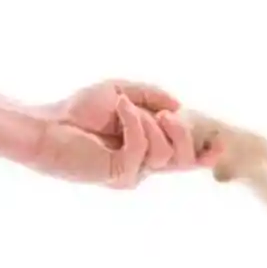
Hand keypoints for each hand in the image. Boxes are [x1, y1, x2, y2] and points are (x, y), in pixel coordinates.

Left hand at [35, 81, 223, 187]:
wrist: (45, 125)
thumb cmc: (78, 111)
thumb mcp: (122, 92)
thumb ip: (151, 96)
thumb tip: (179, 106)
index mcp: (147, 150)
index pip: (183, 159)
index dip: (205, 155)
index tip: (222, 145)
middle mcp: (143, 167)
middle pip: (183, 159)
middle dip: (182, 133)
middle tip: (166, 114)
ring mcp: (132, 174)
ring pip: (164, 152)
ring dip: (148, 122)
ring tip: (125, 107)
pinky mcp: (119, 175)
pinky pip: (142, 148)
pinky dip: (133, 122)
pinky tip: (119, 108)